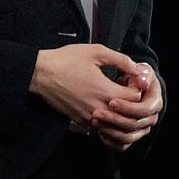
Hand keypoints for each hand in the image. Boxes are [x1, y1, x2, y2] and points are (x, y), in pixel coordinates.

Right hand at [30, 44, 144, 134]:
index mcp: (106, 91)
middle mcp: (100, 109)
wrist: (40, 74)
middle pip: (129, 114)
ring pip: (116, 123)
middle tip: (123, 87)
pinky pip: (102, 125)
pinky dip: (107, 117)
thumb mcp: (96, 52)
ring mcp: (90, 118)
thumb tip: (138, 69)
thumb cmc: (66, 61)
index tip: (128, 79)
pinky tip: (101, 102)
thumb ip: (121, 60)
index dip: (137, 87)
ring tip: (113, 95)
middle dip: (132, 101)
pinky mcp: (81, 121)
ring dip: (120, 111)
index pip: (137, 98)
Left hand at [93, 63, 162, 151]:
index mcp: (155, 102)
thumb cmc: (136, 75)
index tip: (111, 102)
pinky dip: (111, 141)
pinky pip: (122, 145)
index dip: (128, 107)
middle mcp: (150, 118)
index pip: (144, 110)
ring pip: (128, 137)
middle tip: (97, 112)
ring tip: (95, 121)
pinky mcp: (131, 135)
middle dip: (115, 119)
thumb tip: (141, 81)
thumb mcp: (140, 69)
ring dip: (110, 131)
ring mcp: (141, 129)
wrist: (132, 85)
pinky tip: (99, 131)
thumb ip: (141, 72)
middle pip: (135, 125)